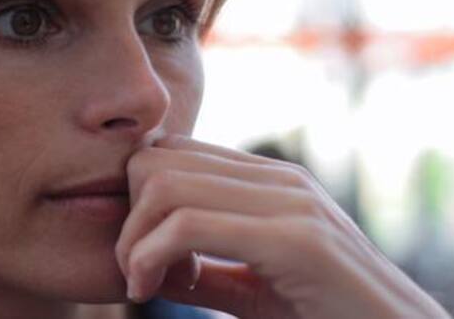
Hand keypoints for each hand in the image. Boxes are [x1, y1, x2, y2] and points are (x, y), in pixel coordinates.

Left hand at [114, 135, 449, 317]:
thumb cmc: (325, 317)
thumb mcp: (253, 289)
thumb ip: (206, 270)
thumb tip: (147, 260)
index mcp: (270, 182)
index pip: (173, 151)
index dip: (136, 197)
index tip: (138, 253)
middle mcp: (279, 179)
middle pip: (158, 160)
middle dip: (128, 218)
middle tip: (133, 271)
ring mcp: (290, 203)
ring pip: (165, 186)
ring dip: (133, 242)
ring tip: (141, 283)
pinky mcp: (295, 239)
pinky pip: (189, 226)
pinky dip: (149, 257)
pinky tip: (150, 290)